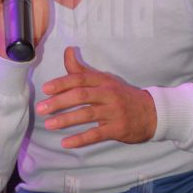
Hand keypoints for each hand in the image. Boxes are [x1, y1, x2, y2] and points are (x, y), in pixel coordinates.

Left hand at [36, 47, 156, 147]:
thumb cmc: (121, 95)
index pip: (80, 79)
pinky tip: (65, 142)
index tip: (45, 89)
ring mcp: (114, 111)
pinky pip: (96, 134)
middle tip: (41, 108)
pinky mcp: (118, 129)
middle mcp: (109, 94)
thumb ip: (82, 70)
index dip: (62, 83)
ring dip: (66, 120)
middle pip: (81, 95)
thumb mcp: (104, 80)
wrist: (151, 113)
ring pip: (87, 114)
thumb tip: (67, 50)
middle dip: (59, 102)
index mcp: (103, 81)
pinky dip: (80, 139)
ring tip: (49, 125)